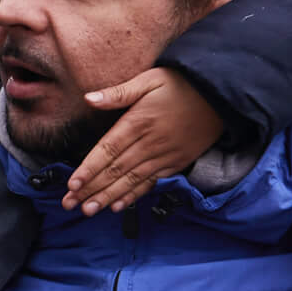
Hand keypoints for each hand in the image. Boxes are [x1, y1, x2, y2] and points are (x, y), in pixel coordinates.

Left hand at [64, 67, 221, 213]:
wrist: (222, 95)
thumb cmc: (182, 84)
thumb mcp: (150, 80)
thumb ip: (119, 92)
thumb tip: (89, 98)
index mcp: (139, 122)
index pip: (108, 150)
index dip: (89, 169)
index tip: (72, 184)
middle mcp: (151, 143)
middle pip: (115, 170)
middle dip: (90, 188)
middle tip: (69, 203)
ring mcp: (165, 155)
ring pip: (132, 180)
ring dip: (108, 196)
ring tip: (88, 210)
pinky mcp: (177, 162)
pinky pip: (152, 182)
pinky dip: (134, 195)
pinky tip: (118, 205)